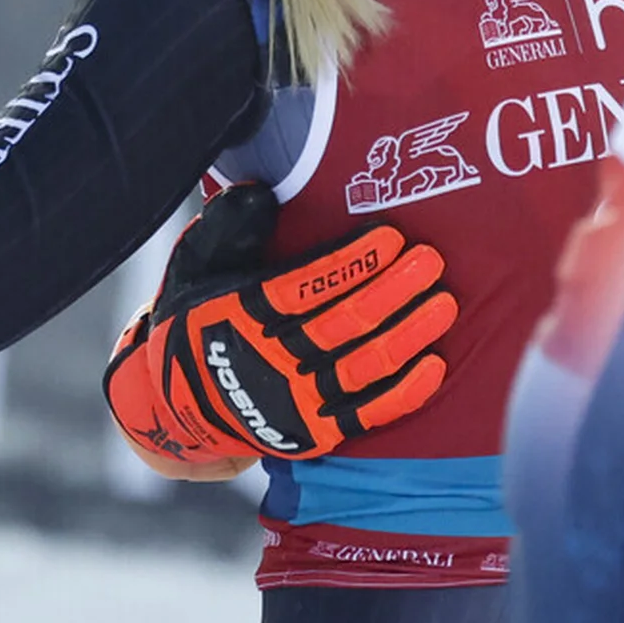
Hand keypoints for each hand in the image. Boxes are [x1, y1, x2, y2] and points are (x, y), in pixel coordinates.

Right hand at [102, 184, 454, 468]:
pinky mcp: (315, 432)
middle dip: (391, 290)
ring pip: (362, 366)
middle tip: (430, 261)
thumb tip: (258, 190)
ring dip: (407, 334)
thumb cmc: (198, 325)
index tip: (390, 237)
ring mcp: (295, 400)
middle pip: (341, 324)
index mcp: (241, 314)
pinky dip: (403, 393)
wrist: (179, 408)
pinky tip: (435, 366)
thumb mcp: (196, 269)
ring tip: (443, 303)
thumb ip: (227, 229)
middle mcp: (269, 359)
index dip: (350, 264)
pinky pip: (367, 414)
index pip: (304, 287)